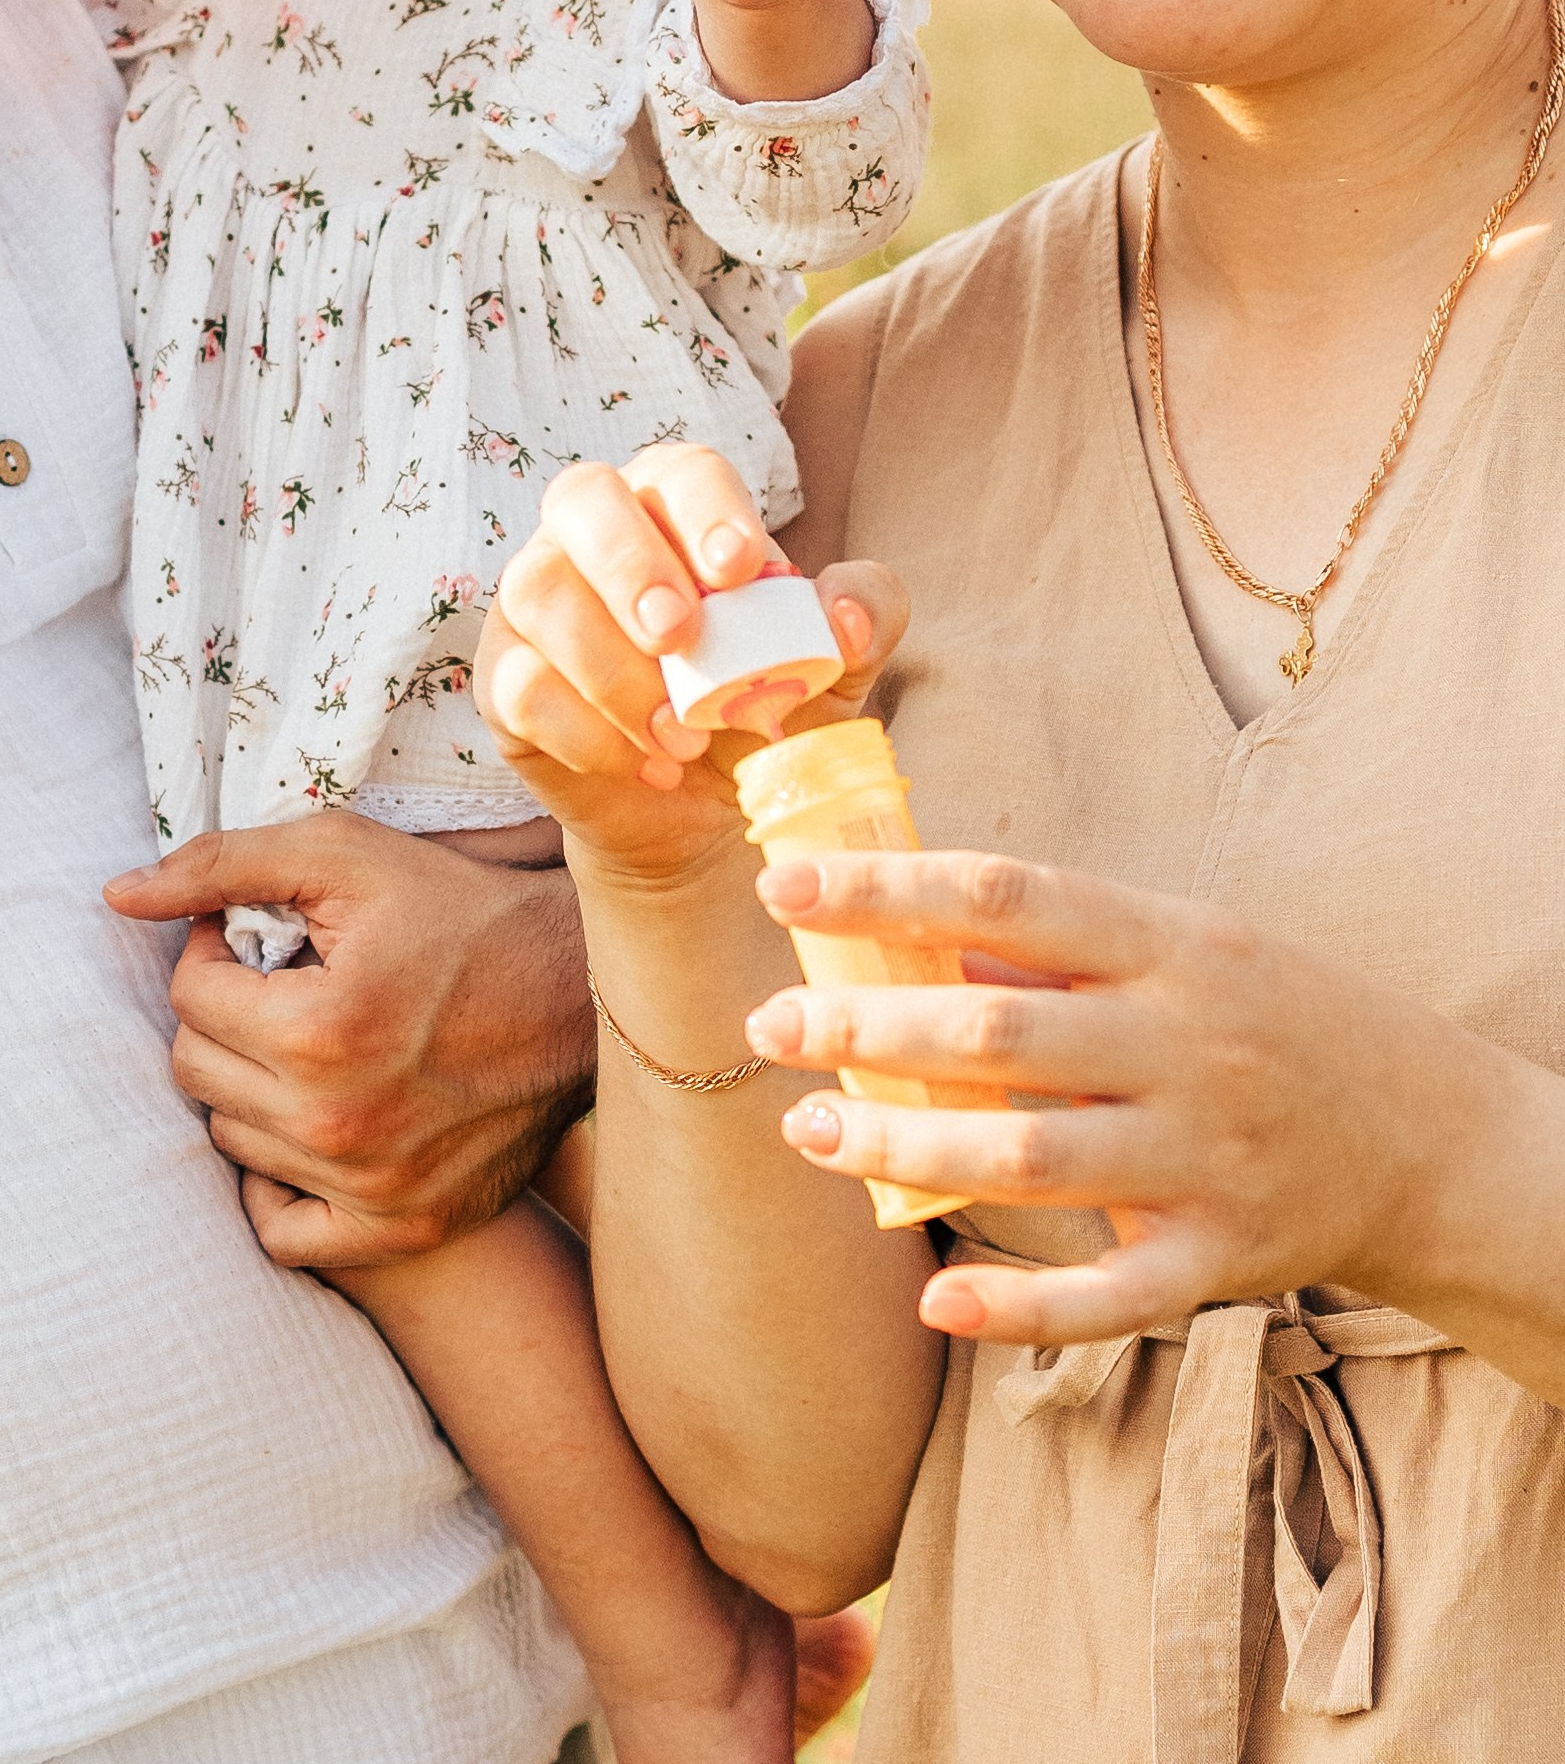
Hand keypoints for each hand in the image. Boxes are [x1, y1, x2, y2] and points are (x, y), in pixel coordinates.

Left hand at [105, 813, 592, 1266]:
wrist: (583, 990)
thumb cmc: (460, 909)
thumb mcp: (344, 855)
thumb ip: (221, 866)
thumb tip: (116, 896)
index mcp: (319, 1031)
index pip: (189, 995)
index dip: (216, 950)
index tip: (267, 935)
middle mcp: (339, 1124)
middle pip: (196, 1074)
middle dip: (225, 1016)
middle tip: (286, 984)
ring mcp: (372, 1189)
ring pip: (233, 1140)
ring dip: (254, 1086)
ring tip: (316, 1040)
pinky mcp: (404, 1227)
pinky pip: (282, 1232)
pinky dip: (279, 1183)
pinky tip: (311, 1124)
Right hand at [476, 440, 906, 885]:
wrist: (707, 814)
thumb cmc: (765, 709)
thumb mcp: (834, 669)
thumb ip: (862, 619)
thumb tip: (841, 612)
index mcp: (672, 506)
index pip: (679, 472)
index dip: (706, 509)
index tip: (741, 568)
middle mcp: (591, 535)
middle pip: (580, 498)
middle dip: (630, 565)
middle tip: (680, 635)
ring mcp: (535, 604)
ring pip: (540, 594)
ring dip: (616, 671)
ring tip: (684, 737)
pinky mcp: (505, 681)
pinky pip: (521, 687)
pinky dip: (589, 733)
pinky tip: (645, 765)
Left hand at [745, 843, 1519, 1349]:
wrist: (1421, 1135)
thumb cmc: (1263, 1018)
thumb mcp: (1181, 945)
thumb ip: (1052, 945)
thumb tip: (902, 927)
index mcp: (1168, 945)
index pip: (1008, 896)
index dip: (890, 889)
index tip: (785, 884)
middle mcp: (1184, 1044)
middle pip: (998, 1028)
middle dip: (867, 1026)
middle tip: (770, 1024)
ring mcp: (1202, 1157)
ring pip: (1027, 1157)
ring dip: (902, 1143)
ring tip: (808, 1129)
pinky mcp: (1216, 1259)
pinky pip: (1106, 1295)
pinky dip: (1018, 1307)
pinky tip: (934, 1297)